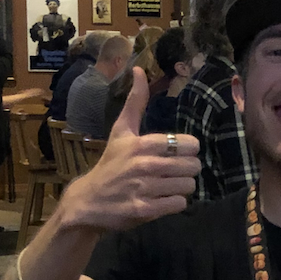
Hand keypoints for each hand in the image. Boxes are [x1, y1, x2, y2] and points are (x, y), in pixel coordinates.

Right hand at [55, 69, 200, 232]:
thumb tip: (139, 69)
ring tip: (167, 186)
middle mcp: (144, 164)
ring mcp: (144, 188)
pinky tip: (162, 199)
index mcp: (142, 143)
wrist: (87, 201)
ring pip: (188, 186)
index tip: (177, 154)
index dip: (188, 150)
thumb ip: (135, 102)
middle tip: (174, 172)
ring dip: (182, 187)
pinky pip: (178, 204)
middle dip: (187, 170)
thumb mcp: (121, 131)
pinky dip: (175, 203)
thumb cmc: (110, 164)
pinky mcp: (144, 210)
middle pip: (193, 166)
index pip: (189, 144)